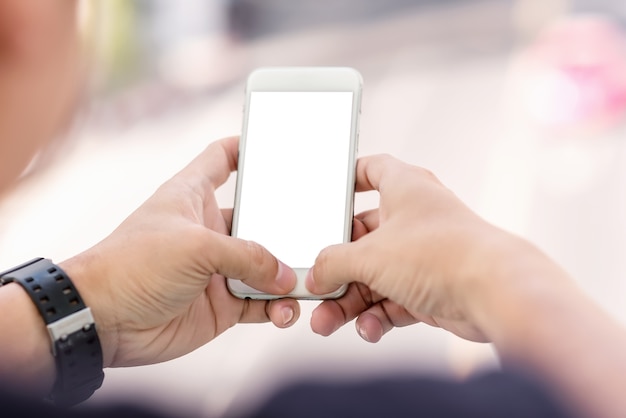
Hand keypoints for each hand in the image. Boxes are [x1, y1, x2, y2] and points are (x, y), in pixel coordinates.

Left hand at [61, 137, 299, 367]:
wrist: (103, 321)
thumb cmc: (133, 266)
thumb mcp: (196, 247)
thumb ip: (248, 257)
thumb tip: (287, 277)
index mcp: (193, 195)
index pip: (223, 158)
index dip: (248, 147)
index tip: (278, 143)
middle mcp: (209, 229)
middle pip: (259, 217)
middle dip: (287, 224)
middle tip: (317, 227)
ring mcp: (217, 268)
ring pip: (267, 265)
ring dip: (288, 273)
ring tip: (308, 279)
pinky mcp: (221, 303)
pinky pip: (261, 302)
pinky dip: (277, 307)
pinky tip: (285, 310)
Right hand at [308, 154, 523, 342]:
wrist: (494, 293)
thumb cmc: (442, 254)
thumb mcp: (370, 256)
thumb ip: (334, 263)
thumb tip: (316, 275)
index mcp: (404, 189)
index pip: (372, 170)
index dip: (349, 178)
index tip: (327, 195)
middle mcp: (414, 219)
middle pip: (363, 238)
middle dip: (336, 267)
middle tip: (315, 286)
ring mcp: (423, 255)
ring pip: (375, 275)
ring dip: (350, 301)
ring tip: (326, 322)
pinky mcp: (431, 287)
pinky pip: (393, 299)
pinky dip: (377, 315)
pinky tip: (368, 328)